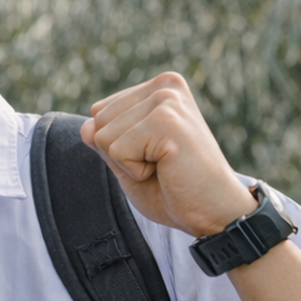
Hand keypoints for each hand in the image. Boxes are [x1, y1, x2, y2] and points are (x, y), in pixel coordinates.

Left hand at [81, 72, 254, 237]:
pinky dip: (135, 172)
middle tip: (160, 165)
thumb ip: (104, 141)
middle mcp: (165, 86)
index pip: (99, 113)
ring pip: (103, 136)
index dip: (116, 147)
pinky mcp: (167, 121)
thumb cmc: (175, 189)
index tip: (154, 156)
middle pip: (98, 121)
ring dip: (128, 164)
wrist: (215, 214)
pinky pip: (117, 151)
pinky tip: (168, 170)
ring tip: (165, 167)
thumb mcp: (128, 162)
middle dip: (120, 155)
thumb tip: (85, 127)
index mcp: (159, 88)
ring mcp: (168, 100)